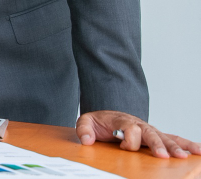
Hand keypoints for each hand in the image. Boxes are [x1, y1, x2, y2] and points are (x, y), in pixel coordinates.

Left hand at [77, 111, 200, 158]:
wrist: (107, 118)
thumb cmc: (99, 122)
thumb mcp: (86, 122)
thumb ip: (84, 129)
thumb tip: (87, 139)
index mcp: (122, 120)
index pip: (129, 127)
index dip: (129, 138)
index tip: (124, 146)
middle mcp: (138, 124)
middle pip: (150, 133)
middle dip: (157, 144)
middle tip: (164, 156)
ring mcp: (148, 130)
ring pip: (164, 137)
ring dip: (175, 146)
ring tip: (185, 156)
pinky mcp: (155, 136)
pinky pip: (172, 139)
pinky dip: (185, 144)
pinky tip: (197, 151)